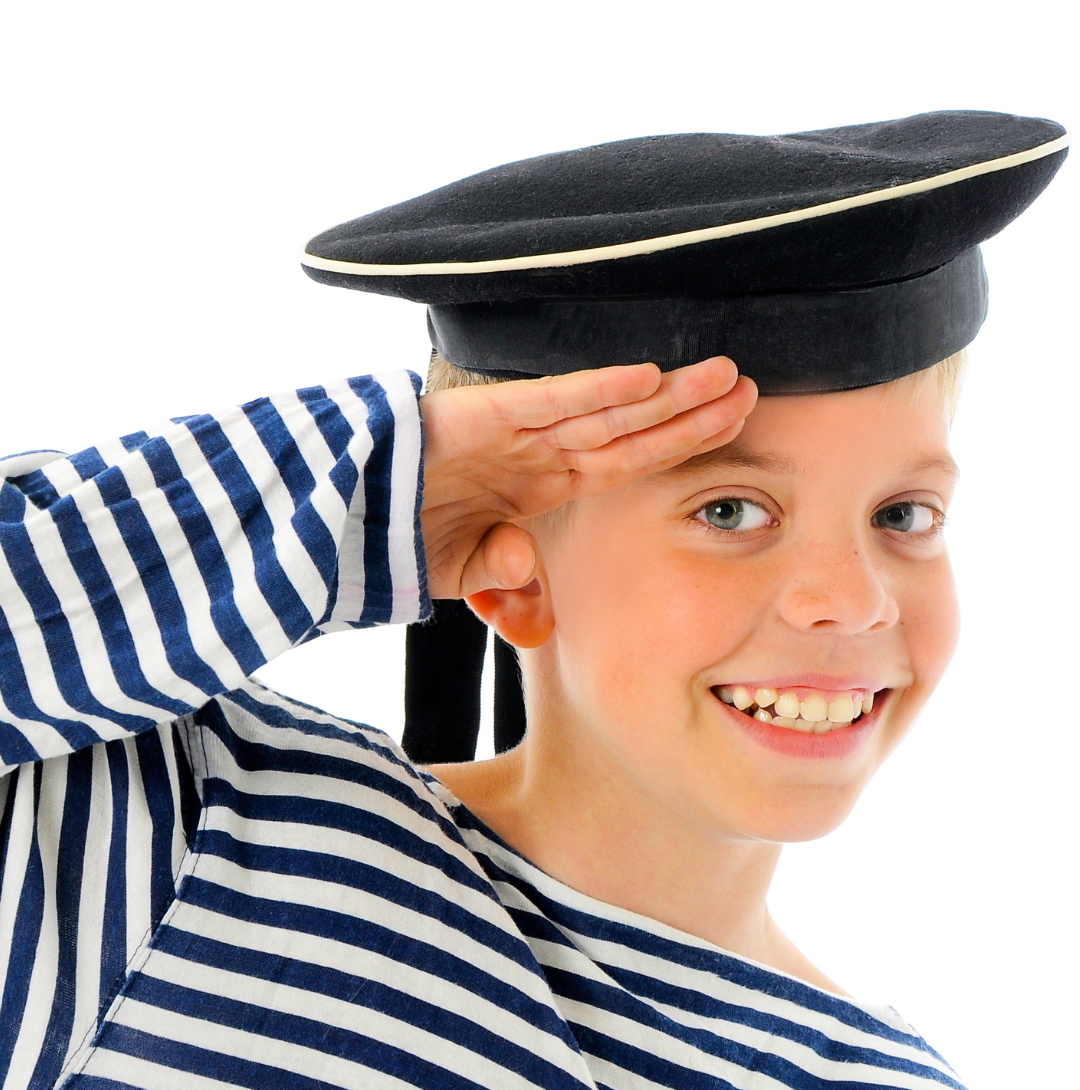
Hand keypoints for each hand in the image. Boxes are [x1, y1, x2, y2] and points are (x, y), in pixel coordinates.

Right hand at [419, 356, 756, 597]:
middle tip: (749, 387)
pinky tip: (645, 379)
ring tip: (722, 374)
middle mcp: (540, 452)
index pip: (628, 460)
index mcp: (543, 485)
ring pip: (605, 409)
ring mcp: (517, 431)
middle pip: (631, 429)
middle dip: (691, 410)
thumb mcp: (463, 570)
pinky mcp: (485, 415)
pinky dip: (596, 390)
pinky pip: (551, 403)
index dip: (679, 443)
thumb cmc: (397, 538)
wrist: (335, 517)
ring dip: (664, 394)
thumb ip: (502, 573)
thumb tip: (521, 561)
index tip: (731, 426)